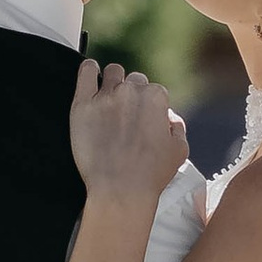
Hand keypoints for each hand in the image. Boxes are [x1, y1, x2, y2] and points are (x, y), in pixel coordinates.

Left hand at [70, 58, 187, 207]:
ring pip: (113, 73)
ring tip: (110, 99)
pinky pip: (87, 72)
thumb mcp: (179, 150)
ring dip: (114, 82)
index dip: (150, 106)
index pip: (154, 90)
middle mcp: (131, 91)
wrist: (120, 190)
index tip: (143, 120)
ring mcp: (106, 96)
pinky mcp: (82, 105)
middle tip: (127, 117)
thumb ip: (177, 126)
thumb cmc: (150, 174)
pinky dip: (90, 70)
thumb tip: (168, 117)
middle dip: (133, 95)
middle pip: (134, 81)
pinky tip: (92, 74)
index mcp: (156, 98)